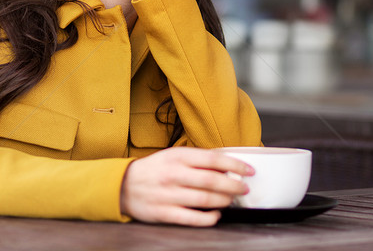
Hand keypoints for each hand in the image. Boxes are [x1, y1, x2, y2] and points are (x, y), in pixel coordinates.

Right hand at [120, 147, 252, 225]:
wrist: (123, 185)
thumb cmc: (154, 169)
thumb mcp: (173, 155)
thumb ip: (197, 159)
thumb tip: (226, 164)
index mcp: (177, 156)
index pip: (212, 159)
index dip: (235, 164)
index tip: (249, 170)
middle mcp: (173, 174)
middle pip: (211, 180)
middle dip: (233, 185)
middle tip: (244, 188)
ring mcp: (168, 195)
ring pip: (204, 199)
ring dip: (223, 200)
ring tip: (231, 199)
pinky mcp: (164, 213)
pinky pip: (192, 218)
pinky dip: (208, 218)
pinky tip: (216, 215)